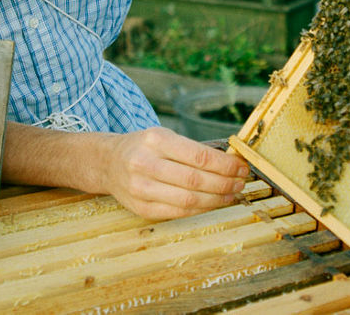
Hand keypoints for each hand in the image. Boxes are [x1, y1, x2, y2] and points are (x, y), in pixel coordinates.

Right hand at [98, 127, 249, 219]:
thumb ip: (193, 149)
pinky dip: (200, 209)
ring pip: (189, 200)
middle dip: (225, 183)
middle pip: (196, 180)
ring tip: (231, 194)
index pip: (199, 156)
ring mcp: (141, 188)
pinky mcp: (141, 208)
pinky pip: (178, 212)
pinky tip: (212, 203)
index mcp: (155, 140)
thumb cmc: (144, 148)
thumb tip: (230, 162)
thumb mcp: (164, 137)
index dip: (225, 165)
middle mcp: (145, 164)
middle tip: (240, 182)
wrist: (108, 163)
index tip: (241, 167)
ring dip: (216, 199)